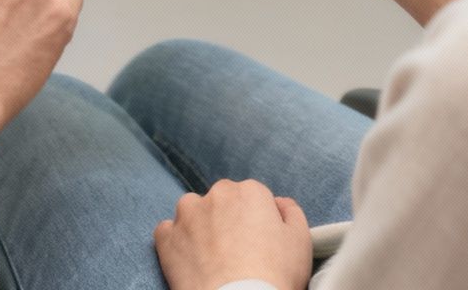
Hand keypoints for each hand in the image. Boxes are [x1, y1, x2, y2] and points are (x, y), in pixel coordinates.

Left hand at [154, 179, 312, 289]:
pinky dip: (176, 242)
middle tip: (237, 251)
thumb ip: (291, 212)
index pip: (254, 197)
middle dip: (228, 219)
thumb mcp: (301, 241)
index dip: (257, 221)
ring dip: (200, 225)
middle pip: (223, 201)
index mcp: (250, 191)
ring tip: (212, 256)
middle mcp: (217, 194)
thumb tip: (279, 203)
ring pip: (193, 211)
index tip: (260, 241)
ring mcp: (187, 214)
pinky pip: (168, 232)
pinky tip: (190, 260)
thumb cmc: (274, 275)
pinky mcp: (166, 237)